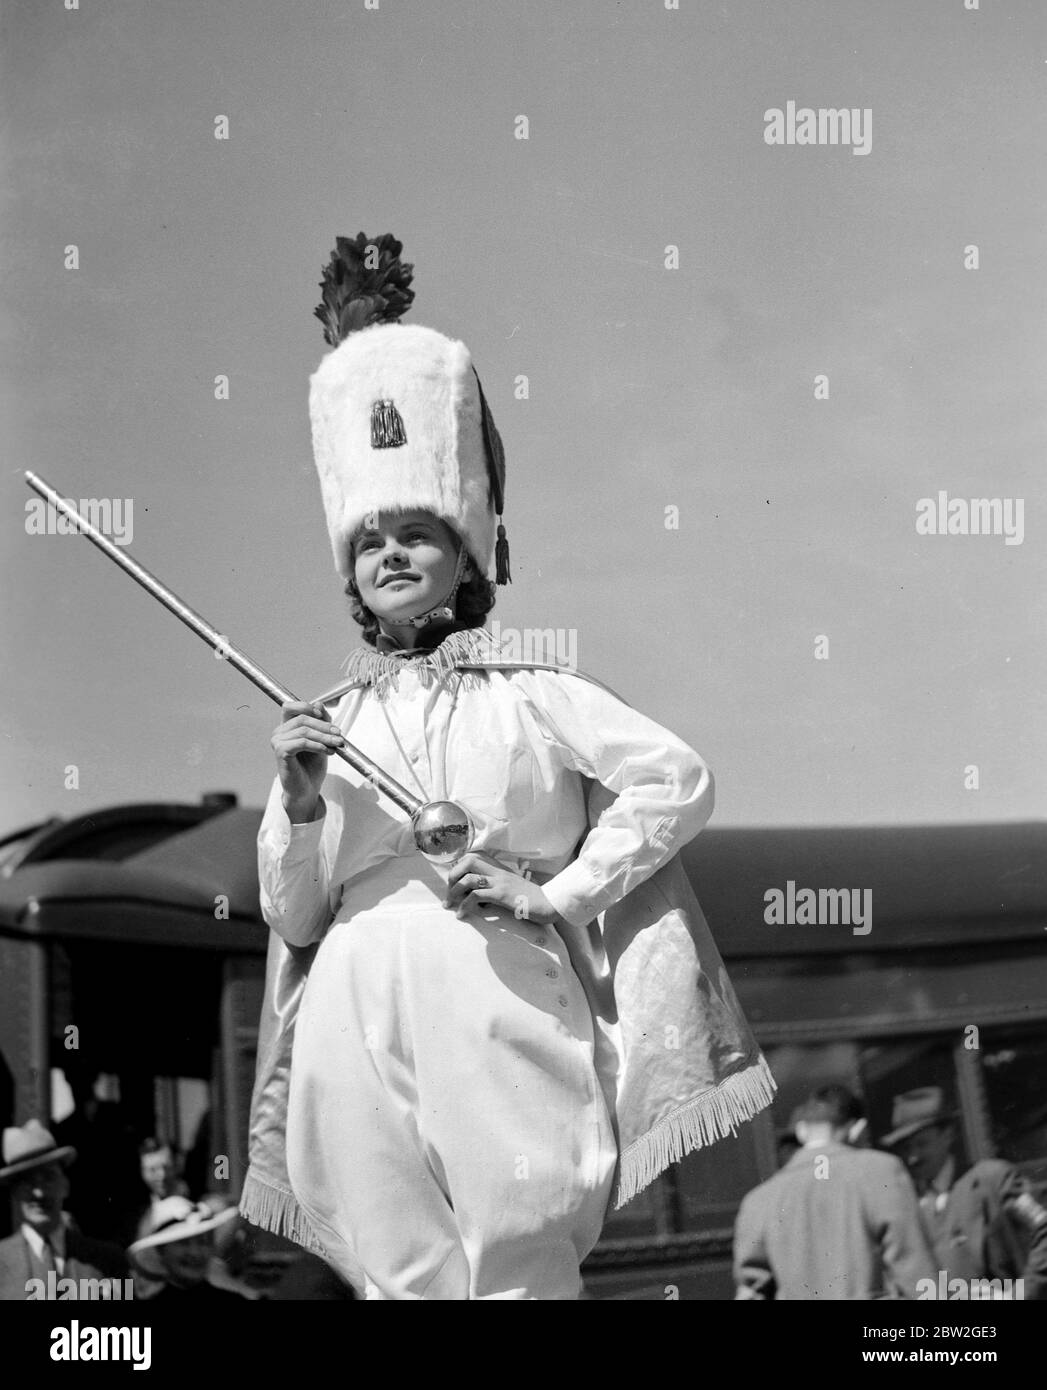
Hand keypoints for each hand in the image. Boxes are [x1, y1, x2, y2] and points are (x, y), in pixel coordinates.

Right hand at [272, 701, 344, 820]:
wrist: (307, 789)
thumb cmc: (312, 766)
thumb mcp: (321, 740)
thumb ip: (321, 722)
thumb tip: (319, 703)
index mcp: (286, 727)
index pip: (291, 706)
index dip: (307, 707)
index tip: (324, 715)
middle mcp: (279, 732)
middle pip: (302, 718)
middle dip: (324, 725)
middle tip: (339, 734)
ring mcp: (278, 742)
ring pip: (304, 730)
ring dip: (325, 737)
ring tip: (337, 744)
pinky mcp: (281, 752)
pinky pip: (302, 742)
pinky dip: (318, 745)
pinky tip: (328, 752)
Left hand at [444, 851, 564, 925]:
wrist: (550, 903)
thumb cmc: (532, 900)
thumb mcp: (512, 890)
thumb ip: (497, 889)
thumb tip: (480, 898)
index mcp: (500, 870)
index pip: (474, 857)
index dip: (460, 867)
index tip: (454, 882)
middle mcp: (498, 872)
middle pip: (468, 860)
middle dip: (453, 875)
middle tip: (449, 892)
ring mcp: (500, 882)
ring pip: (469, 878)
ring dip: (454, 892)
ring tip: (449, 904)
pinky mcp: (502, 895)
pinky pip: (477, 895)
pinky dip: (465, 905)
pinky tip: (462, 914)